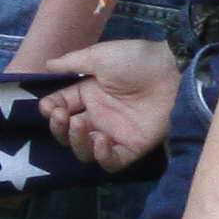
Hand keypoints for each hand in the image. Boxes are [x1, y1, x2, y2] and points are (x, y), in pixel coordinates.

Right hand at [43, 40, 178, 169]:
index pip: (62, 107)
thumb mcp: (98, 56)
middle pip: (69, 133)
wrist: (170, 70)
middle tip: (62, 117)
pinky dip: (101, 156)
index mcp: (90, 93)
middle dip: (59, 128)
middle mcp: (100, 116)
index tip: (48, 107)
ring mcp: (115, 133)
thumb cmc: (134, 60)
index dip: (52, 110)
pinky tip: (100, 141)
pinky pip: (111, 162)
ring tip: (80, 125)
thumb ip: (72, 63)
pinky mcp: (132, 147)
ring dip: (77, 142)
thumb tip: (48, 65)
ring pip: (85, 151)